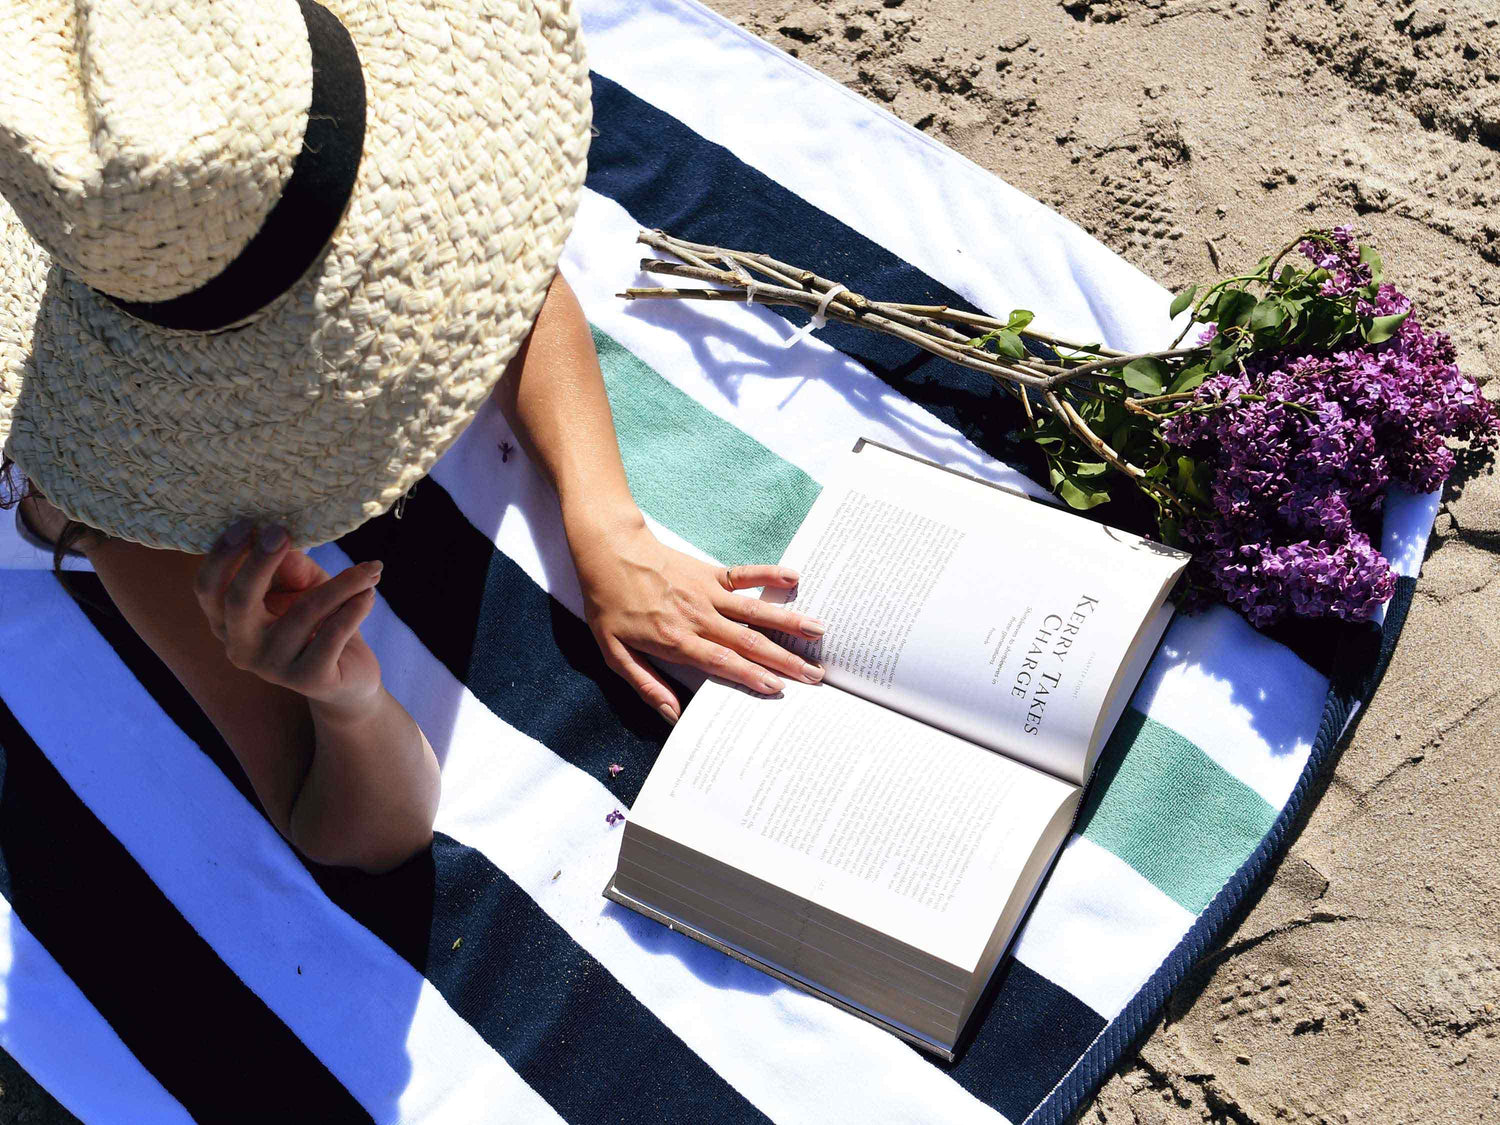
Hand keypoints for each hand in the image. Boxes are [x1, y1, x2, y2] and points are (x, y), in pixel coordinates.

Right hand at [194, 520, 384, 712]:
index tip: (249, 524)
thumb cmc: (318, 621)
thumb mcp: (301, 585)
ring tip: (370, 569)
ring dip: (343, 583)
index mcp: (227, 621)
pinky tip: (369, 593)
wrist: (349, 677)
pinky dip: (356, 606)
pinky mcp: (309, 679)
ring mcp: (273, 668)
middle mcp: (241, 647)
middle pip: (239, 600)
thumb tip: (279, 536)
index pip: (208, 589)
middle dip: (260, 561)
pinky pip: (335, 632)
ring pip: (306, 612)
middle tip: (282, 532)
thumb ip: (289, 565)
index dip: (222, 555)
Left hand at [569, 514, 828, 722]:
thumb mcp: (613, 653)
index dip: (751, 676)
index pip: (722, 662)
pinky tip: (794, 578)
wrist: (608, 551)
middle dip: (784, 660)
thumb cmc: (609, 604)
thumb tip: (671, 715)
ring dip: (788, 622)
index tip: (778, 688)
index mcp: (677, 640)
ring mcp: (708, 594)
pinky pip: (744, 574)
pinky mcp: (710, 573)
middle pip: (748, 642)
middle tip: (814, 674)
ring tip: (818, 631)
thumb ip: (645, 684)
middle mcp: (699, 617)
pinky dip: (769, 574)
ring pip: (754, 611)